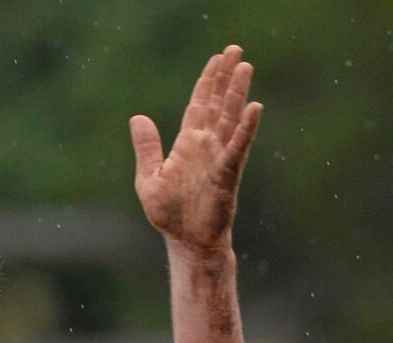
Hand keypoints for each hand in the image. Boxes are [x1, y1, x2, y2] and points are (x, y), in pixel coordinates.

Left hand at [130, 46, 261, 251]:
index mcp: (188, 144)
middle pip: (218, 104)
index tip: (216, 59)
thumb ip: (146, 148)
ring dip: (237, 93)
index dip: (207, 82)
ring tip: (245, 66)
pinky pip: (238, 147)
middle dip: (226, 77)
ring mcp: (219, 157)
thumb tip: (138, 117)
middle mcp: (206, 146)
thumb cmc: (170, 216)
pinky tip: (254, 108)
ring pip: (230, 118)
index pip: (199, 105)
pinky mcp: (228, 173)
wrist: (187, 243)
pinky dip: (245, 128)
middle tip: (235, 50)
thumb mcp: (149, 179)